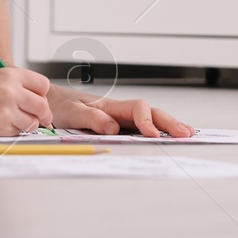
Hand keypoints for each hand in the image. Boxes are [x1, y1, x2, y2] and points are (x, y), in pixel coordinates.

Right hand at [0, 68, 53, 135]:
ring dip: (27, 124)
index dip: (41, 94)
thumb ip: (17, 86)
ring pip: (32, 123)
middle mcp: (10, 91)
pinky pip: (17, 132)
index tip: (37, 99)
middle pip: (42, 106)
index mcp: (10, 74)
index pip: (42, 85)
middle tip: (36, 117)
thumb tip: (39, 101)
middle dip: (41, 113)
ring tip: (11, 119)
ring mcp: (5, 110)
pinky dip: (12, 131)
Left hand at [48, 87, 193, 136]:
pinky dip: (159, 130)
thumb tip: (112, 127)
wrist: (50, 102)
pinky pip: (142, 127)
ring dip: (169, 125)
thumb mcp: (70, 113)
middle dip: (169, 122)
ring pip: (151, 118)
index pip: (137, 109)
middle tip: (186, 134)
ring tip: (187, 133)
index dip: (146, 121)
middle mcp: (120, 110)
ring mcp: (121, 118)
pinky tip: (168, 135)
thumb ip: (90, 118)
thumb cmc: (60, 106)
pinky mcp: (119, 126)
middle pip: (151, 112)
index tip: (152, 135)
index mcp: (111, 105)